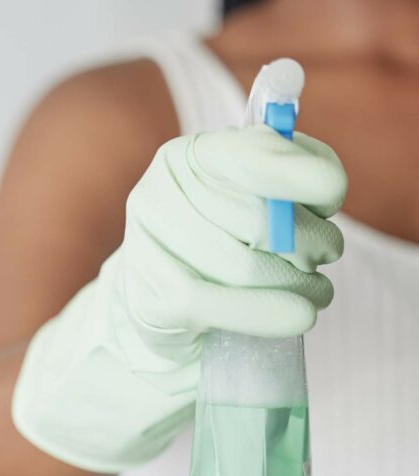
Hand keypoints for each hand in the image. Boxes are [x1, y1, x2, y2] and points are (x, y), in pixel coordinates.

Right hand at [11, 125, 347, 472]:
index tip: (332, 194)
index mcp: (189, 156)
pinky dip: (270, 314)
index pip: (250, 156)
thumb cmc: (223, 236)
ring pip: (245, 269)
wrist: (162, 297)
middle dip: (311, 241)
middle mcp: (157, 194)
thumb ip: (291, 171)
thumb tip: (324, 188)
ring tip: (314, 288)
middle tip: (325, 254)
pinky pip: (220, 306)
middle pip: (259, 221)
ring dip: (300, 283)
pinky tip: (299, 316)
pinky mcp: (150, 299)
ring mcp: (145, 248)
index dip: (299, 173)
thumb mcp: (256, 191)